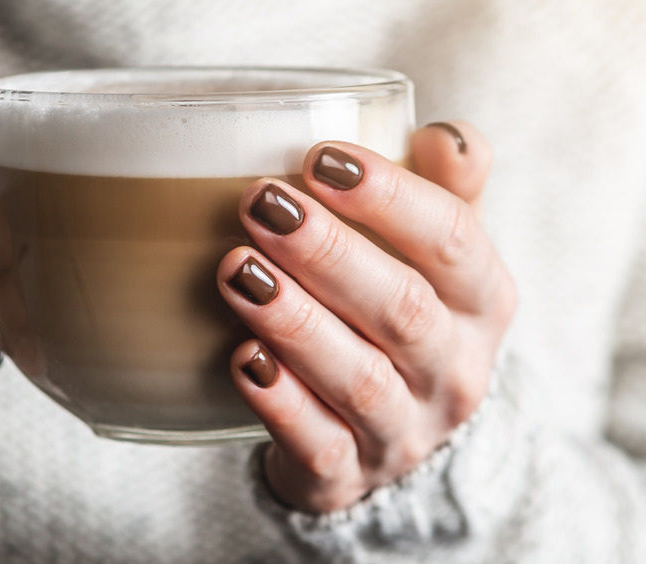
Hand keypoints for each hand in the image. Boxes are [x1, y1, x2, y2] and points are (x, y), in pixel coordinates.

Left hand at [219, 122, 514, 512]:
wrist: (390, 436)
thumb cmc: (403, 319)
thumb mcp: (437, 258)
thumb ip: (444, 192)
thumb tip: (446, 134)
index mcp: (481, 302)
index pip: (454, 241)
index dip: (391, 197)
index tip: (321, 159)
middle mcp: (452, 370)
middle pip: (402, 309)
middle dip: (329, 254)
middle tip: (261, 205)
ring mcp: (403, 431)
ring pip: (359, 379)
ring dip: (296, 321)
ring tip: (237, 271)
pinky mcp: (346, 474)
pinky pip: (318, 444)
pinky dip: (281, 403)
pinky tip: (243, 359)